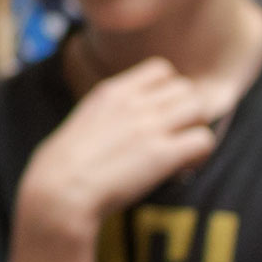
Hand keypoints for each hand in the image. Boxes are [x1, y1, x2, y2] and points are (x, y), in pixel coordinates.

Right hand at [19, 58, 222, 239]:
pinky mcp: (163, 154)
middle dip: (186, 112)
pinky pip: (204, 140)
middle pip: (186, 89)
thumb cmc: (62, 168)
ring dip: (196, 130)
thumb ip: (111, 115)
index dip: (168, 91)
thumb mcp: (84, 123)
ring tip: (183, 153)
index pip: (161, 69)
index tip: (160, 114)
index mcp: (112, 92)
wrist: (58, 192)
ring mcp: (149, 126)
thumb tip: (129, 126)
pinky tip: (184, 169)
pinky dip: (200, 155)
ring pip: (200, 109)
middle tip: (176, 137)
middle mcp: (134, 103)